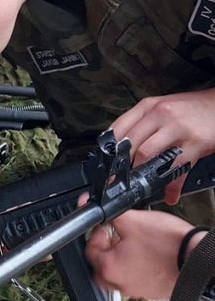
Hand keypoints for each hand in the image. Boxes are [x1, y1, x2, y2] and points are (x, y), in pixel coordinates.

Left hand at [84, 208, 200, 300]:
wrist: (195, 256)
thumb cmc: (168, 243)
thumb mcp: (133, 220)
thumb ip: (110, 214)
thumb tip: (100, 210)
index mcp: (109, 268)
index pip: (90, 249)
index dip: (96, 231)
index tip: (105, 224)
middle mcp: (119, 284)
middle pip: (101, 264)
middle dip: (106, 246)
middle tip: (117, 234)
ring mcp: (135, 290)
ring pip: (118, 271)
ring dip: (121, 256)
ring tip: (134, 242)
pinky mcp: (150, 291)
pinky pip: (135, 277)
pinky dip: (137, 266)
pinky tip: (147, 254)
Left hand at [110, 89, 214, 203]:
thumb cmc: (192, 109)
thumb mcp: (163, 108)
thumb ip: (142, 123)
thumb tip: (120, 145)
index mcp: (148, 106)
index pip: (119, 127)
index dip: (109, 150)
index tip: (105, 166)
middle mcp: (160, 114)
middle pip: (130, 143)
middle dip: (122, 167)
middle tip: (119, 182)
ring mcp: (177, 127)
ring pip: (148, 154)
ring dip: (142, 175)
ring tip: (141, 186)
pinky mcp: (195, 142)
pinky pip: (177, 168)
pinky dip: (172, 186)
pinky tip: (170, 194)